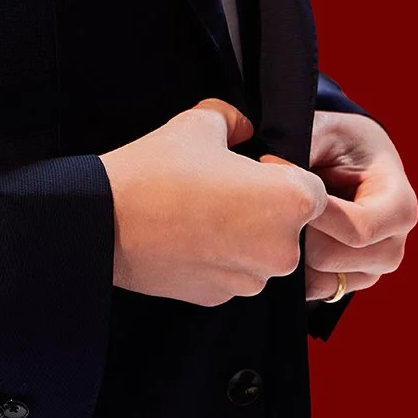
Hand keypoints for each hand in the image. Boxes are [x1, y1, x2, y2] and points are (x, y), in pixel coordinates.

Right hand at [98, 98, 328, 304]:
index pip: (311, 186)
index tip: (247, 164)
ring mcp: (252, 281)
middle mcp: (283, 249)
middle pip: (290, 222)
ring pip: (261, 249)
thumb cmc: (156, 170)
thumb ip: (234, 119)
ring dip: (242, 232)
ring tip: (198, 209)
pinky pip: (234, 269)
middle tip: (219, 185)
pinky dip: (218, 255)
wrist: (106, 222)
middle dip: (263, 204)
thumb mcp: (200, 122)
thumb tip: (244, 127)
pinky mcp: (222, 298)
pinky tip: (186, 234)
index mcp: (291, 202)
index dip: (279, 170)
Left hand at [264, 110, 417, 301]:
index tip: (277, 184)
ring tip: (274, 213)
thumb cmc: (341, 142)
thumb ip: (308, 142)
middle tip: (266, 198)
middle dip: (295, 228)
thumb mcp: (329, 129)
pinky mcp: (350, 282)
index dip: (314, 213)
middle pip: (332, 258)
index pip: (358, 230)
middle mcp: (393, 246)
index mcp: (401, 207)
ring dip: (290, 248)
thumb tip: (273, 163)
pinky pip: (313, 289)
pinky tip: (280, 234)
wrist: (352, 162)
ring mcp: (373, 270)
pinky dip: (291, 267)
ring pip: (319, 277)